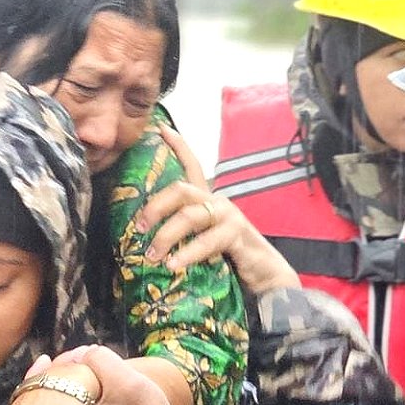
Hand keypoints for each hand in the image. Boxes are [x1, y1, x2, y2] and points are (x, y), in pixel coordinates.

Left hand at [140, 128, 298, 292]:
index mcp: (208, 201)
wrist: (265, 275)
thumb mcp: (202, 241)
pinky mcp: (237, 235)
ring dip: (166, 236)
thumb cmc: (229, 258)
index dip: (178, 146)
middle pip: (181, 189)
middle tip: (139, 227)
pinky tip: (175, 264)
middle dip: (155, 206)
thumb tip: (146, 240)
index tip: (161, 129)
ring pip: (189, 216)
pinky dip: (188, 254)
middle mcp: (217, 202)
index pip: (192, 166)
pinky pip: (207, 241)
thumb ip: (183, 235)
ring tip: (153, 256)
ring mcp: (228, 217)